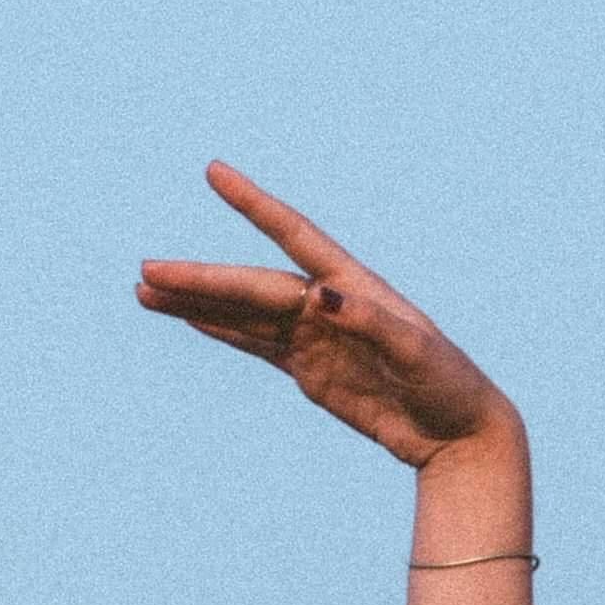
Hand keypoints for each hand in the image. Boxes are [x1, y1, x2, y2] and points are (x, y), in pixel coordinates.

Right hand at [137, 161, 513, 471]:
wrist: (458, 431)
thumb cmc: (447, 384)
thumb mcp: (417, 354)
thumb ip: (371, 322)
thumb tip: (321, 296)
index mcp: (352, 286)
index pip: (293, 235)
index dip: (254, 205)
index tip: (215, 173)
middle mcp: (325, 303)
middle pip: (250, 285)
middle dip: (199, 279)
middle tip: (146, 273)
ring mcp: (313, 336)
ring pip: (243, 313)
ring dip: (196, 303)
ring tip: (146, 292)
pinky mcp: (309, 369)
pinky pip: (254, 344)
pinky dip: (219, 330)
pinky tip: (186, 319)